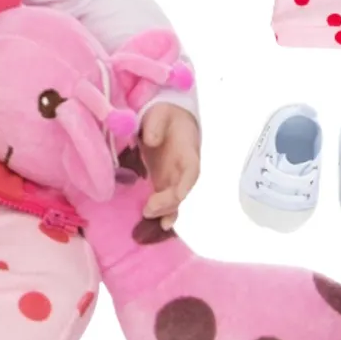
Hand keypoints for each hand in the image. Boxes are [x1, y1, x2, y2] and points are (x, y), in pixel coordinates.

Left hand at [140, 104, 200, 228]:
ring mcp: (175, 178)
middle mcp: (184, 169)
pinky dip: (163, 213)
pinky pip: (167, 201)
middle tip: (148, 209)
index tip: (177, 196)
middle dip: (169, 202)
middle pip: (182, 190)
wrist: (168, 118)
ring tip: (153, 221)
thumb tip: (151, 141)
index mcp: (188, 151)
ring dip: (166, 212)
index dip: (186, 184)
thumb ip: (156, 125)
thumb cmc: (165, 115)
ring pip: (175, 200)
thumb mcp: (160, 113)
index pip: (192, 170)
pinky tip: (157, 226)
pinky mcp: (164, 182)